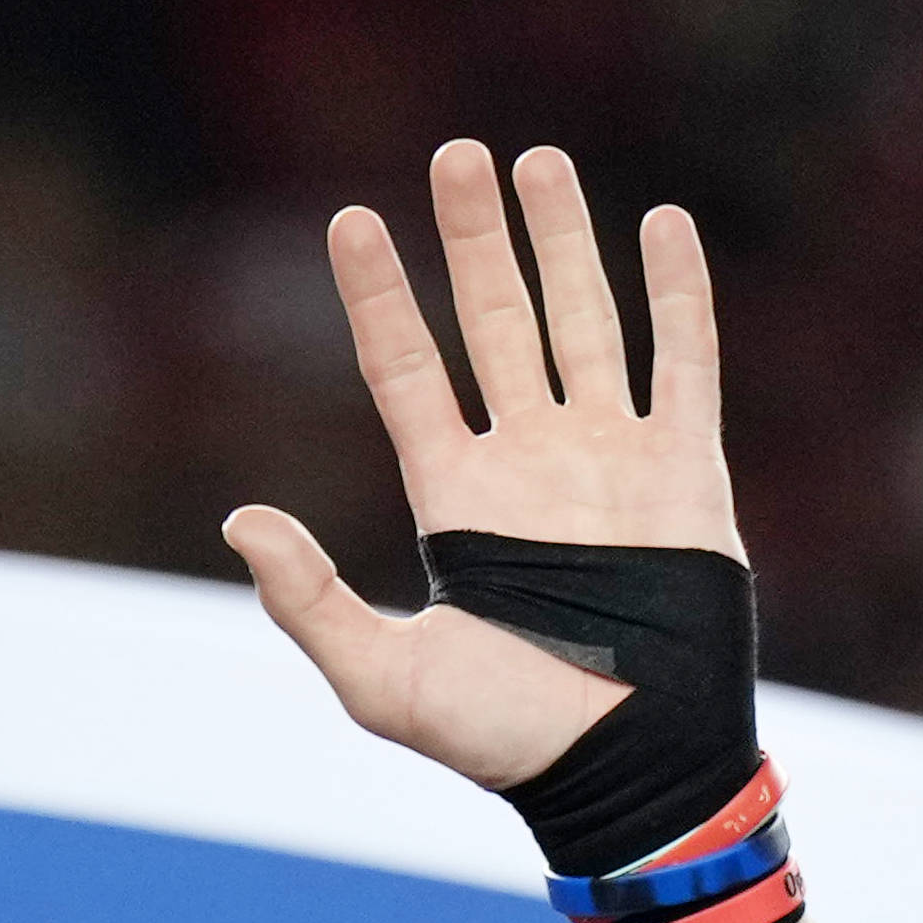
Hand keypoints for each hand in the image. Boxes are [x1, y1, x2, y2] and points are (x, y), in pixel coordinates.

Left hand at [221, 140, 739, 792]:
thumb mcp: (384, 679)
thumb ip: (309, 600)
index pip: (405, 371)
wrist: (629, 769)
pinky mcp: (685, 472)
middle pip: (493, 321)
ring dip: (562, 242)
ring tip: (536, 161)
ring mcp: (609, 461)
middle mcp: (529, 464)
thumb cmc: (509, 740)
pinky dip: (678, 294)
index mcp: (456, 500)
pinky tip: (660, 223)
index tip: (349, 222)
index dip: (379, 298)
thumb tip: (238, 519)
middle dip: (475, 239)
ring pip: (582, 321)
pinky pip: (683, 361)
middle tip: (456, 154)